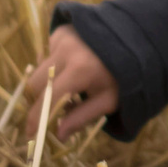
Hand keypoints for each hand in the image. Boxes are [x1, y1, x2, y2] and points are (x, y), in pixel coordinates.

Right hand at [22, 25, 118, 141]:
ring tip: (67, 91)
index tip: (31, 134)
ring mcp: (61, 37)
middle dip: (36, 102)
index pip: (48, 98)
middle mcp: (66, 50)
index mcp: (81, 69)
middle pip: (35, 82)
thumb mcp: (109, 100)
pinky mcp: (60, 30)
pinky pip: (47, 56)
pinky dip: (54, 68)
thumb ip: (82, 117)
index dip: (36, 118)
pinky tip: (72, 69)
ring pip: (39, 69)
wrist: (137, 39)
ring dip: (46, 85)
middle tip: (43, 116)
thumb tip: (57, 136)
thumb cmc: (126, 73)